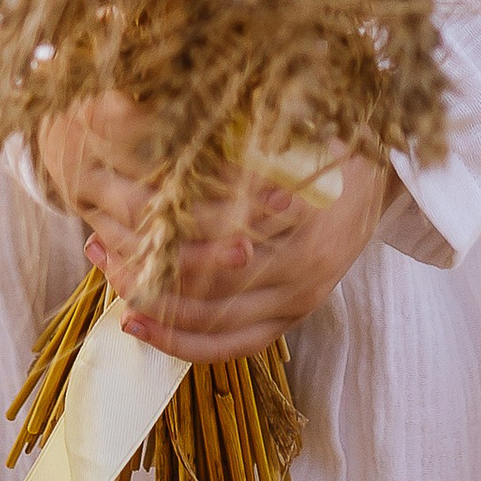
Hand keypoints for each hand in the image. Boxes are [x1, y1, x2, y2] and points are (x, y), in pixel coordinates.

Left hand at [96, 143, 389, 366]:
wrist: (382, 178)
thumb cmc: (330, 143)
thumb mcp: (294, 133)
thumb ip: (243, 150)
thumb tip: (171, 141)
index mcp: (303, 217)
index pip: (216, 233)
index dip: (164, 226)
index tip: (117, 208)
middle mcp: (303, 269)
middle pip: (207, 282)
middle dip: (147, 268)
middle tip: (98, 245)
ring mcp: (300, 301)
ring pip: (215, 320)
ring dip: (158, 308)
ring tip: (110, 283)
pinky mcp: (295, 319)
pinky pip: (235, 346)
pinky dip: (187, 344)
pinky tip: (146, 329)